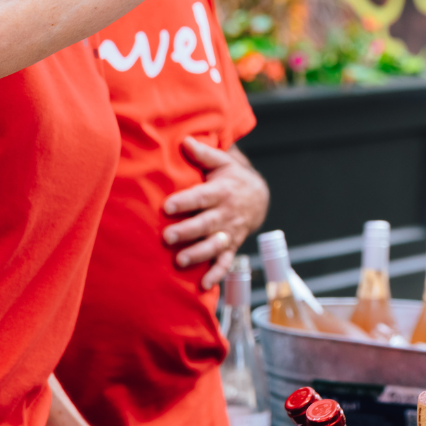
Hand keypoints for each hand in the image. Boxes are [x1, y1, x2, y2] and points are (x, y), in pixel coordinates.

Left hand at [163, 138, 269, 290]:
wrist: (258, 198)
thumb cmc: (231, 177)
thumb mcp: (222, 162)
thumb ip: (203, 154)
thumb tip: (185, 140)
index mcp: (222, 191)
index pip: (202, 197)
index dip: (185, 202)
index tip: (167, 206)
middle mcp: (227, 214)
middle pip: (206, 224)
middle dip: (187, 231)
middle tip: (167, 237)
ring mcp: (230, 232)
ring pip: (214, 245)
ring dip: (198, 254)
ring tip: (180, 261)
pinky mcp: (231, 247)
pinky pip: (226, 263)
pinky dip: (217, 274)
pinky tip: (204, 285)